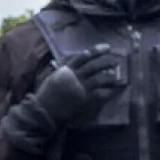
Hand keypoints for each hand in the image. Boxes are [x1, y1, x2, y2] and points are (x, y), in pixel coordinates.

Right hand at [1, 45, 123, 154]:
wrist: (43, 111)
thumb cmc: (44, 96)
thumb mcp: (51, 78)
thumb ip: (60, 71)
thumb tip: (66, 65)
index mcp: (66, 70)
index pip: (83, 56)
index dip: (96, 51)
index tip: (106, 47)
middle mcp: (74, 76)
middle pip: (94, 65)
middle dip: (106, 61)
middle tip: (115, 60)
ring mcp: (80, 87)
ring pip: (99, 78)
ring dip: (110, 76)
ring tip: (117, 75)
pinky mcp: (84, 98)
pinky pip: (100, 92)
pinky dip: (108, 91)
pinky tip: (114, 90)